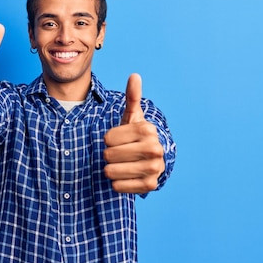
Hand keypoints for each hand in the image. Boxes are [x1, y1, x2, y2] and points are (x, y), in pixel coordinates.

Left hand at [103, 74, 164, 192]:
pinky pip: (118, 186)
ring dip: (111, 169)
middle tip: (120, 154)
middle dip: (109, 155)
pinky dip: (117, 183)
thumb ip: (132, 97)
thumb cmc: (135, 137)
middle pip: (108, 155)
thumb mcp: (132, 117)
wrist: (150, 161)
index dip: (109, 140)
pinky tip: (125, 177)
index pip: (107, 138)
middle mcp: (155, 148)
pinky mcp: (150, 185)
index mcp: (147, 129)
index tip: (119, 140)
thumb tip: (134, 76)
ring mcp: (154, 168)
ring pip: (111, 171)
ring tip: (121, 165)